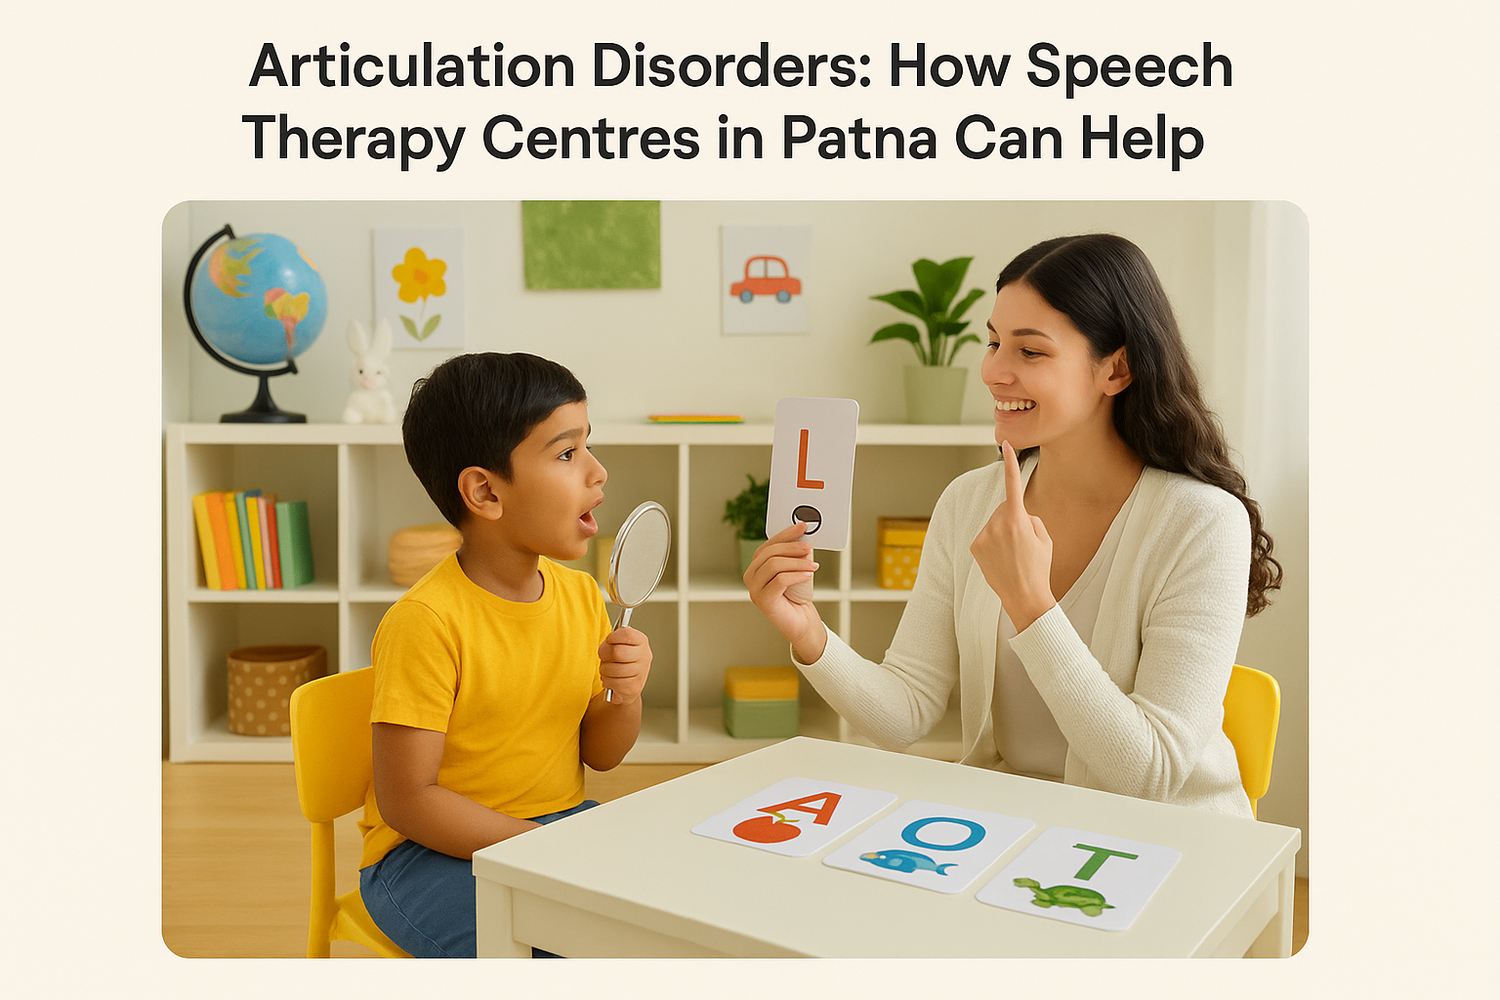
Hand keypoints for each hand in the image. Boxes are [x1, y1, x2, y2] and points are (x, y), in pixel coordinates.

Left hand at [597, 626, 651, 706]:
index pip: (626, 634)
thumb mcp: (617, 644)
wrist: (626, 684)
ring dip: (604, 670)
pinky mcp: (634, 688)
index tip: (609, 641)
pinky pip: (613, 683)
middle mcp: (644, 656)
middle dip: (605, 655)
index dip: (612, 637)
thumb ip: (613, 639)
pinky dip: (607, 682)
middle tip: (603, 657)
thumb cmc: (620, 661)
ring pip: (613, 669)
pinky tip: (610, 680)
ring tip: (607, 670)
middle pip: (618, 652)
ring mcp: (641, 673)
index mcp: (641, 641)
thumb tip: (606, 644)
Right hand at [743, 521, 826, 662]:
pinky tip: (808, 575)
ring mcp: (754, 589)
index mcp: (756, 566)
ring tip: (813, 565)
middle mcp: (751, 576)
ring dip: (797, 562)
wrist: (801, 621)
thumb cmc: (798, 594)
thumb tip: (803, 537)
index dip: (785, 534)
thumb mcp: (796, 568)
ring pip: (774, 565)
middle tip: (809, 547)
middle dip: (792, 548)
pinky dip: (797, 575)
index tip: (802, 527)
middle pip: (769, 553)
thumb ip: (795, 554)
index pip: (768, 545)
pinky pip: (780, 580)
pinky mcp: (763, 601)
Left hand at [969, 440, 1056, 630]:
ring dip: (1002, 531)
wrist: (1024, 596)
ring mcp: (983, 535)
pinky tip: (1001, 558)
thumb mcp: (1044, 537)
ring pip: (994, 522)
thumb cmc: (1038, 566)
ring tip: (1012, 554)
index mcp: (1017, 519)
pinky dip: (992, 542)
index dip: (1010, 462)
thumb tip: (1016, 513)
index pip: (1013, 484)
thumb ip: (1029, 517)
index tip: (1005, 444)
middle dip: (1013, 517)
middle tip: (1023, 543)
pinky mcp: (975, 546)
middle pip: (1005, 508)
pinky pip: (986, 535)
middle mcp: (997, 524)